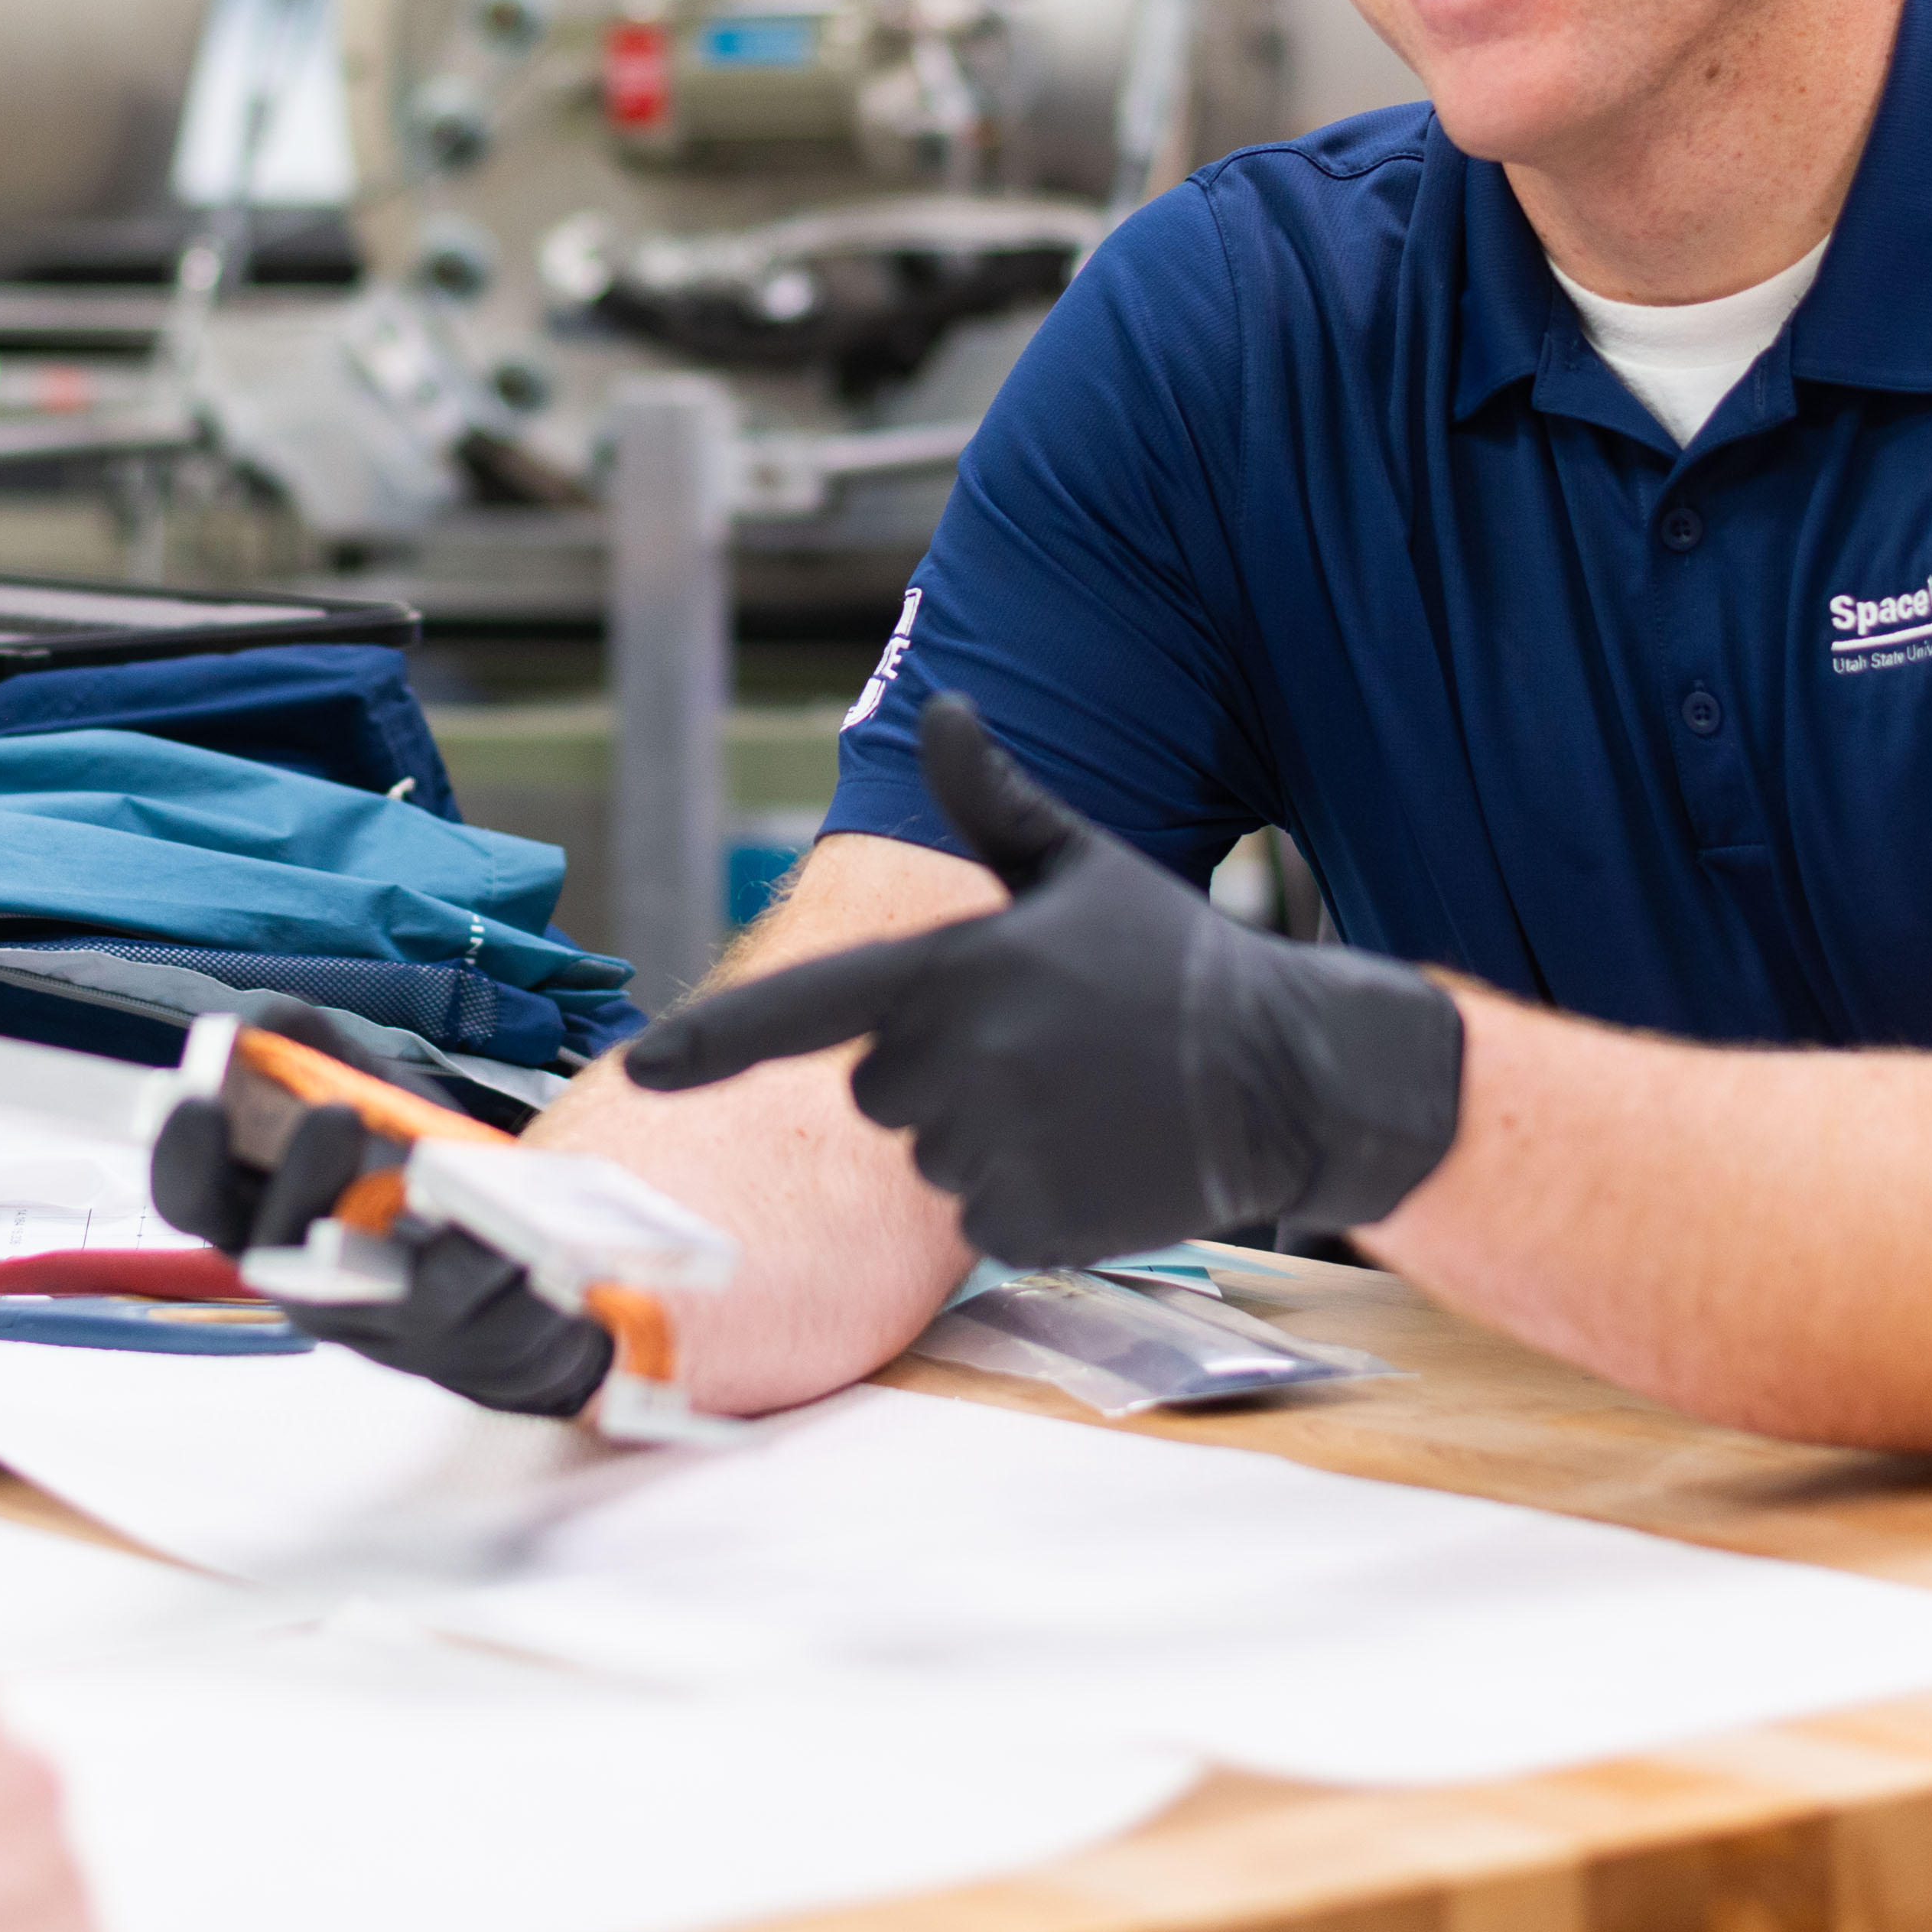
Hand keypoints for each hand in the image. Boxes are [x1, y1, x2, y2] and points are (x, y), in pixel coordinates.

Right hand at [147, 1005, 611, 1419]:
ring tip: (464, 1176)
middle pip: (278, 1251)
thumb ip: (320, 1057)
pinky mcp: (470, 1345)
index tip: (199, 1094)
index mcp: (259, 1217)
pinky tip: (532, 1219)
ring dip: (435, 1233)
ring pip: (405, 1291)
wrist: (496, 1288)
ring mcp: (388, 1326)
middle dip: (303, 1180)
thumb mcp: (363, 1103)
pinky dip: (515, 1260)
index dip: (183, 1152)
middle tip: (335, 1113)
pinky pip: (495, 1311)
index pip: (190, 1198)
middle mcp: (307, 1285)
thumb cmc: (406, 1180)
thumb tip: (274, 1018)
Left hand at [622, 697, 1463, 1266]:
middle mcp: (960, 1065)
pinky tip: (1096, 1155)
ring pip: (929, 1155)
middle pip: (878, 1087)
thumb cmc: (1176, 960)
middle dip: (937, 1070)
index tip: (639, 1068)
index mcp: (954, 972)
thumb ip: (991, 800)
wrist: (1292, 1073)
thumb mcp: (1080, 866)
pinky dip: (1026, 1196)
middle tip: (1042, 1044)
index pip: (801, 1013)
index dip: (712, 1043)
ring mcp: (994, 1151)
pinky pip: (980, 1216)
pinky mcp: (1032, 1224)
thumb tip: (940, 707)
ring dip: (984, 1133)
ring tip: (1082, 1097)